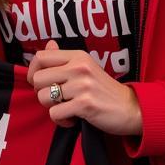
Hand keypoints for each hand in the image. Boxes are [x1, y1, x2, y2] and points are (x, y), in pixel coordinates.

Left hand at [26, 40, 143, 135]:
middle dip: (41, 92)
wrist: (131, 108)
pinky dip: (60, 120)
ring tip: (66, 108)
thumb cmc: (105, 90)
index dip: (33, 71)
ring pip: (43, 97)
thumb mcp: (86, 68)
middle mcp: (79, 68)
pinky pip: (55, 114)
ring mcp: (82, 86)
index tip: (40, 83)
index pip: (41, 56)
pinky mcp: (85, 104)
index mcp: (78, 56)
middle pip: (38, 78)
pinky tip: (72, 118)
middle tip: (56, 98)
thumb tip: (48, 44)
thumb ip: (65, 58)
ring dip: (51, 108)